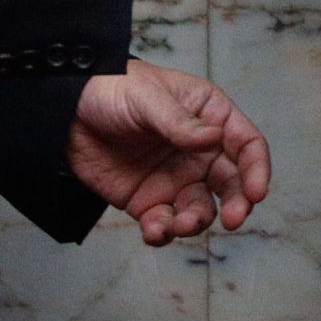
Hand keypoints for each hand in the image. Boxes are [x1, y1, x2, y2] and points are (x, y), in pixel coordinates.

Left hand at [67, 60, 270, 245]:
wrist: (63, 112)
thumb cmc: (110, 88)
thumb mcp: (146, 97)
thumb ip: (178, 122)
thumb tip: (214, 138)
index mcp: (207, 114)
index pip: (245, 143)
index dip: (257, 168)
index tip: (256, 193)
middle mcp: (197, 149)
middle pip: (233, 182)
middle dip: (238, 204)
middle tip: (233, 219)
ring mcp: (175, 177)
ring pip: (202, 209)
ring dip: (197, 222)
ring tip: (178, 223)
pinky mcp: (148, 201)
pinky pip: (166, 223)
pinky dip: (164, 232)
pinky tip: (154, 229)